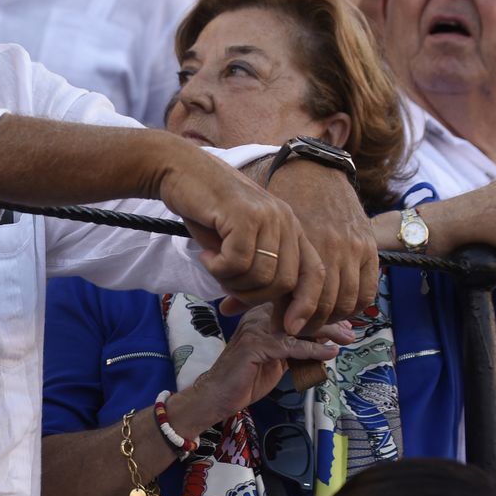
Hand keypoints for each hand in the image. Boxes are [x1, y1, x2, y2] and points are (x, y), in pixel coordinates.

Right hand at [156, 139, 326, 334]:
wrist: (179, 169)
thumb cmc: (206, 209)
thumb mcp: (240, 241)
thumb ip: (257, 268)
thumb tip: (263, 310)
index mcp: (290, 227)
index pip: (315, 274)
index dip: (305, 305)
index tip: (287, 326)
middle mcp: (285, 220)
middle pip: (284, 282)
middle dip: (253, 295)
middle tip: (226, 282)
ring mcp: (267, 216)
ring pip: (262, 276)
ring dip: (232, 281)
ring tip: (214, 263)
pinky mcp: (244, 215)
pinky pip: (238, 262)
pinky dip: (218, 267)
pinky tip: (207, 254)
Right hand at [173, 306, 347, 428]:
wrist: (219, 395)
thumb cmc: (246, 378)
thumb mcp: (277, 359)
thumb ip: (294, 348)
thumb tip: (323, 345)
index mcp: (261, 316)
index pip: (296, 308)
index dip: (322, 314)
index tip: (345, 323)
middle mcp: (257, 317)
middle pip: (299, 312)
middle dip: (329, 320)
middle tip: (350, 331)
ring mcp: (255, 330)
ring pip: (297, 326)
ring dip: (326, 332)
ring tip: (346, 339)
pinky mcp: (255, 346)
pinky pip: (290, 346)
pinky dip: (312, 349)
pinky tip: (329, 353)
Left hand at [261, 160, 378, 325]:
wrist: (311, 169)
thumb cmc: (279, 202)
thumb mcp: (260, 233)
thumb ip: (247, 271)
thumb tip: (227, 309)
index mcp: (303, 241)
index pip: (305, 295)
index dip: (295, 318)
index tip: (285, 328)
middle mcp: (333, 245)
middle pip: (327, 303)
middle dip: (312, 323)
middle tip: (298, 328)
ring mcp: (354, 246)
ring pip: (349, 301)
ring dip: (333, 318)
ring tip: (315, 320)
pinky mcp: (368, 245)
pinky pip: (367, 289)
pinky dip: (355, 306)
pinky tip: (336, 309)